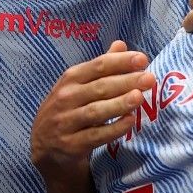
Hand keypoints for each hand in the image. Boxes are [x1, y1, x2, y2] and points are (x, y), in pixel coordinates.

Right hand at [31, 42, 152, 175]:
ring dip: (119, 104)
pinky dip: (113, 129)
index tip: (142, 59)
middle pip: (99, 87)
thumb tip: (121, 45)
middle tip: (149, 79)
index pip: (98, 66)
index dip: (120, 62)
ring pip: (96, 111)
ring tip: (139, 98)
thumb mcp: (77, 86)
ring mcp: (66, 122)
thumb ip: (100, 67)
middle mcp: (66, 98)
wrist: (43, 148)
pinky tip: (130, 122)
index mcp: (70, 79)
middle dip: (125, 81)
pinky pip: (95, 136)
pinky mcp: (71, 144)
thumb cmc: (67, 110)